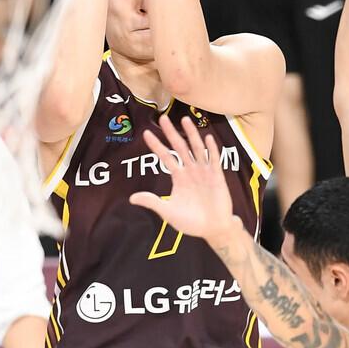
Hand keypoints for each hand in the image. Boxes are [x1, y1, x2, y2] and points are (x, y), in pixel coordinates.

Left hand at [130, 115, 239, 246]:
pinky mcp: (217, 177)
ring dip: (191, 134)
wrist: (213, 229)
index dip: (156, 145)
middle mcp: (190, 171)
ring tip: (184, 120)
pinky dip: (211, 149)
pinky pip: (213, 160)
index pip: (165, 157)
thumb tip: (131, 198)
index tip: (147, 133)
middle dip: (171, 133)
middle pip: (179, 147)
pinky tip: (207, 137)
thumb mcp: (168, 212)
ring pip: (196, 149)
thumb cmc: (192, 222)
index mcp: (178, 177)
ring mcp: (204, 172)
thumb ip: (152, 202)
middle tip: (162, 118)